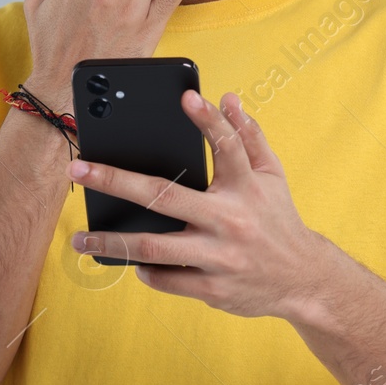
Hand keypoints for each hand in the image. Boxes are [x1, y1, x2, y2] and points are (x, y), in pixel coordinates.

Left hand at [66, 90, 337, 318]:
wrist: (306, 281)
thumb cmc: (278, 220)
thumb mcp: (272, 176)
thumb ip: (250, 136)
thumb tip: (229, 98)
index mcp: (247, 188)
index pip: (228, 146)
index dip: (209, 120)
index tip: (186, 96)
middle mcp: (231, 220)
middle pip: (165, 196)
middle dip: (117, 180)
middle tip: (79, 169)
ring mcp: (220, 256)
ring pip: (155, 248)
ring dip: (112, 242)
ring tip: (81, 238)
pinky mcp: (213, 288)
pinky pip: (167, 279)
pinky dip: (145, 271)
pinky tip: (130, 263)